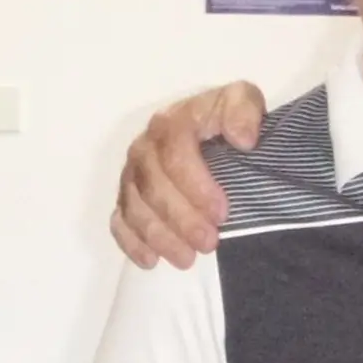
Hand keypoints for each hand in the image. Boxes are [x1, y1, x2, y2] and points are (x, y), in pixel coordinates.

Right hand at [111, 82, 267, 268]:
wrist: (215, 131)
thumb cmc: (230, 119)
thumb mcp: (244, 101)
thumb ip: (244, 109)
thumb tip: (243, 139)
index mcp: (171, 123)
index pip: (175, 154)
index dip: (196, 186)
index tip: (222, 213)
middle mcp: (145, 147)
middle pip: (152, 186)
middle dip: (180, 218)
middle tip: (209, 244)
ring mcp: (132, 173)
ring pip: (134, 207)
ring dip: (159, 236)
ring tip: (187, 259)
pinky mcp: (127, 196)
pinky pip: (119, 220)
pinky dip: (131, 243)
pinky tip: (151, 261)